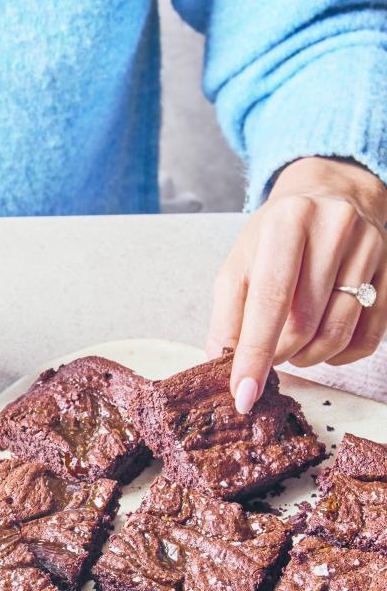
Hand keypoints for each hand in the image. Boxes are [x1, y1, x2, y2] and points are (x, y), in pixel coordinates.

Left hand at [207, 156, 386, 412]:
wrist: (331, 195)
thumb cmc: (276, 236)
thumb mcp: (240, 263)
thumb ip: (227, 314)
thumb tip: (219, 365)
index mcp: (287, 222)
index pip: (270, 300)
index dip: (255, 353)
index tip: (243, 394)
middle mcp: (334, 228)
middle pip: (304, 323)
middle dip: (279, 354)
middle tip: (268, 354)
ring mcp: (369, 248)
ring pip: (337, 334)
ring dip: (307, 357)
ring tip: (292, 347)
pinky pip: (367, 339)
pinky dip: (338, 355)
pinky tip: (322, 342)